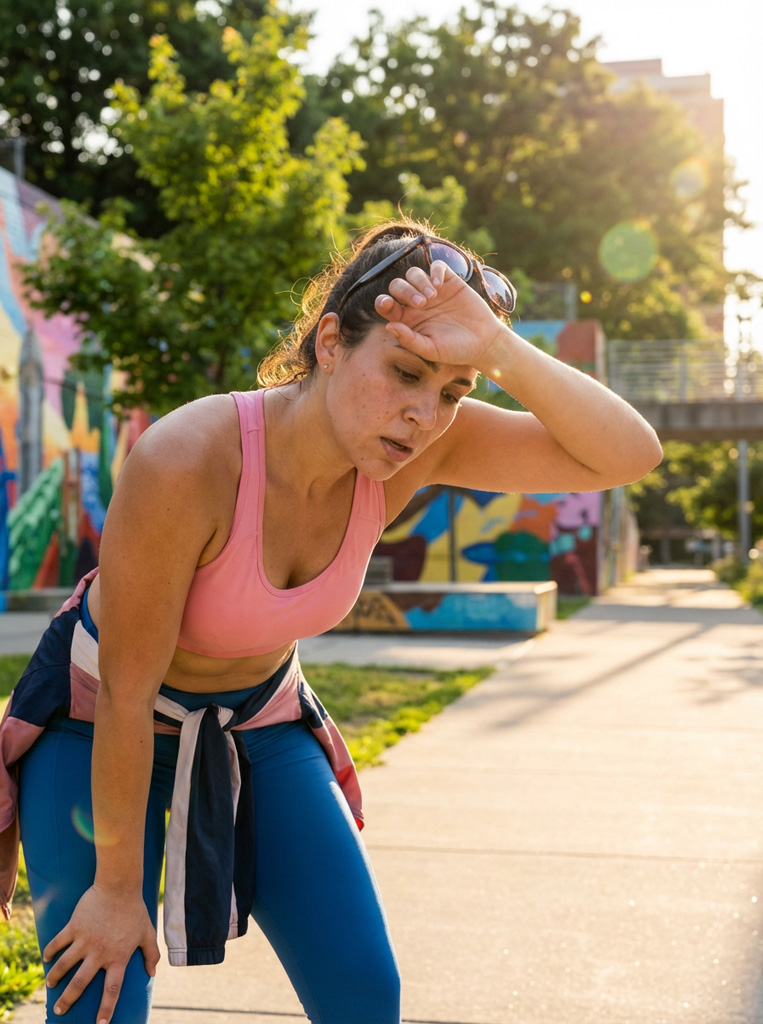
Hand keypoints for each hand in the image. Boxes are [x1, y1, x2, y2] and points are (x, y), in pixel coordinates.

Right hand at [43, 885, 159, 1022]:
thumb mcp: (147, 932)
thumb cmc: (135, 910)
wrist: (119, 885)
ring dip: (55, 976)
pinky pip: (58, 942)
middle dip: (68, 1000)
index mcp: (118, 957)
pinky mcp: (74, 926)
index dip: (107, 1008)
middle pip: (80, 983)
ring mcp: (84, 940)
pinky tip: (46, 958)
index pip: (112, 990)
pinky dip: (50, 951)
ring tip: (50, 984)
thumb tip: (152, 973)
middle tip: (59, 1010)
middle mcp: (99, 952)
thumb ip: (151, 954)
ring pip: (64, 965)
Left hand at [374, 261, 506, 372]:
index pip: (386, 305)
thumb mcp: (430, 349)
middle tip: (421, 304)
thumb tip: (388, 326)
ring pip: (413, 274)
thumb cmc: (455, 350)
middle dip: (404, 291)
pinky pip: (436, 267)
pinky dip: (435, 271)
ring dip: (419, 282)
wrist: (483, 342)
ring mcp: (432, 290)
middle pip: (397, 285)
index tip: (389, 304)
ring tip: (432, 297)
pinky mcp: (449, 281)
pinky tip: (440, 285)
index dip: (383, 302)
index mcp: (406, 319)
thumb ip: (408, 339)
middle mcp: (415, 303)